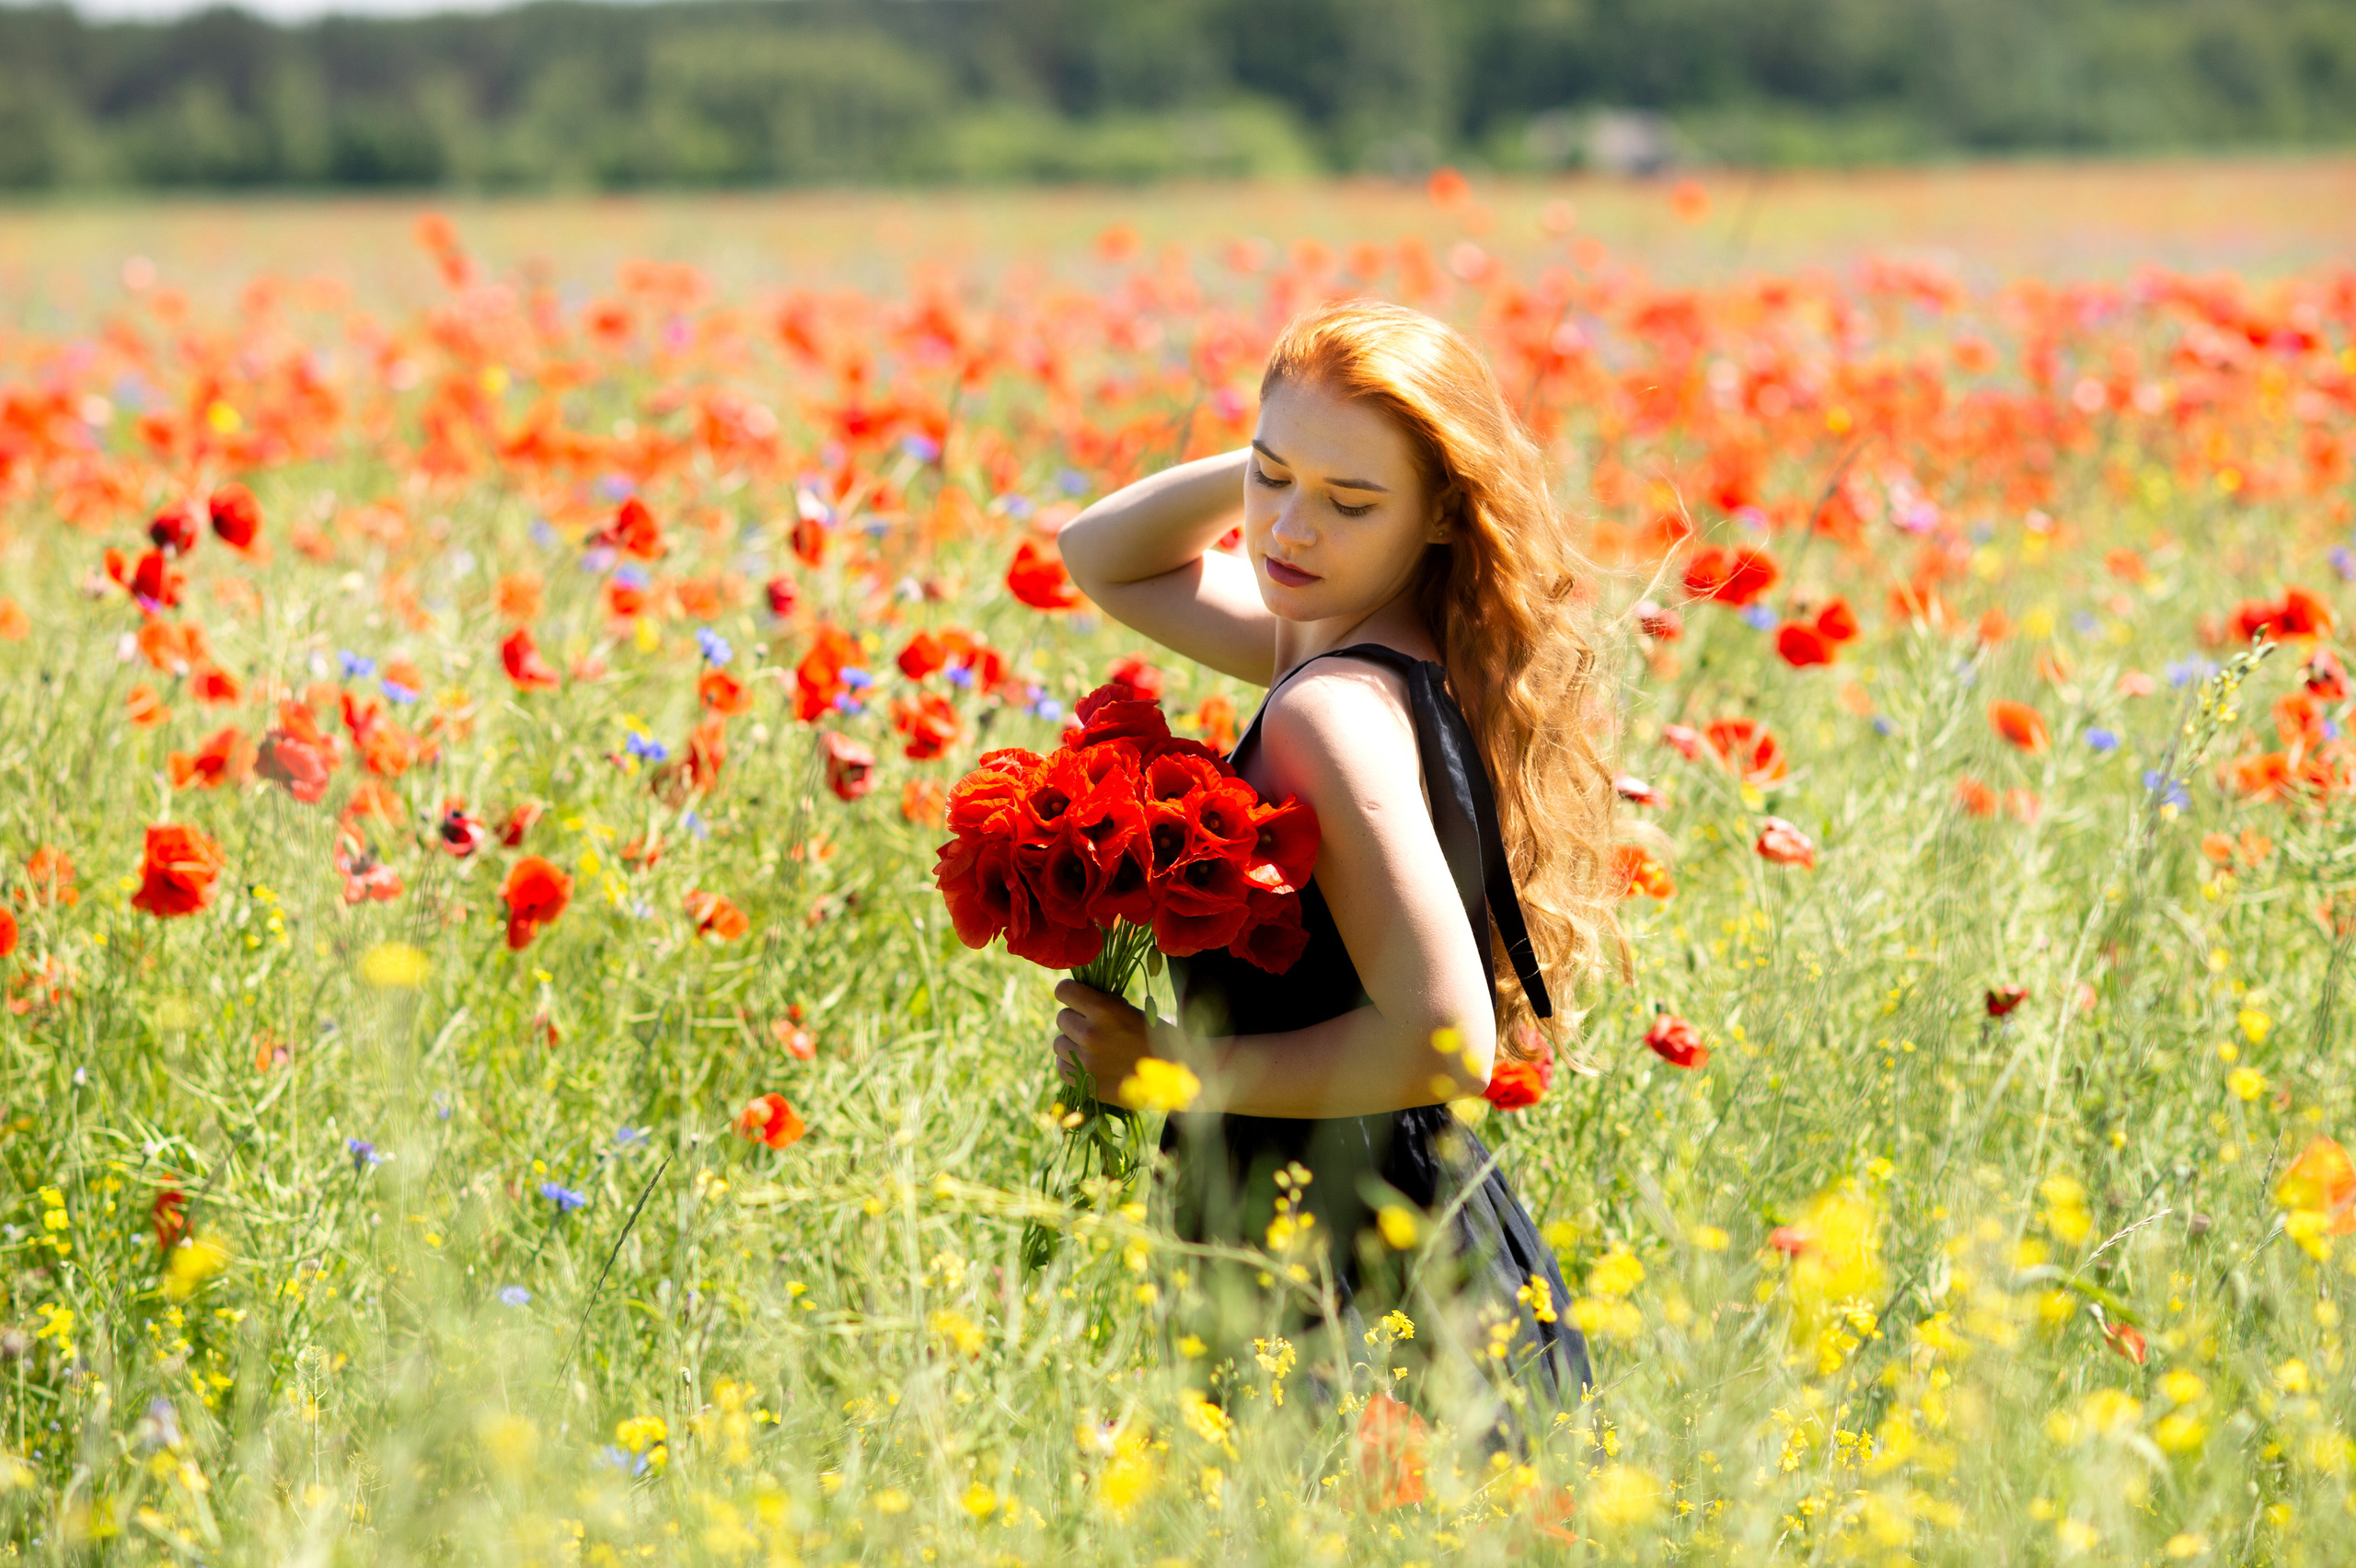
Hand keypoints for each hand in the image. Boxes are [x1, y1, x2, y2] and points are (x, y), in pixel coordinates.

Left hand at [1050, 980, 1157, 1105]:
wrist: (1176, 1074)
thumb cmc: (1155, 1037)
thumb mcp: (1130, 1011)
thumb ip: (1102, 1005)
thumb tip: (1075, 999)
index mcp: (1105, 1010)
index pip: (1064, 991)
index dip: (1069, 993)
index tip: (1074, 997)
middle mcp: (1091, 1034)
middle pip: (1061, 1018)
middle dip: (1075, 1019)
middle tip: (1092, 1026)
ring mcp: (1087, 1061)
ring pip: (1058, 1044)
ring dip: (1071, 1043)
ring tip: (1090, 1046)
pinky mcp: (1087, 1084)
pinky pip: (1062, 1068)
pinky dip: (1071, 1065)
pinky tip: (1086, 1063)